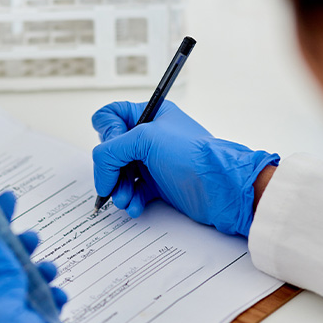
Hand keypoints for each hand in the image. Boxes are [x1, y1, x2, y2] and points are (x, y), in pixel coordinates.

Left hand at [0, 191, 101, 322]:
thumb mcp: (5, 311)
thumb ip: (2, 276)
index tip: (1, 201)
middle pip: (6, 268)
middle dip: (17, 248)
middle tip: (30, 233)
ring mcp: (24, 321)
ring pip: (29, 281)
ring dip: (38, 270)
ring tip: (46, 267)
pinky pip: (49, 299)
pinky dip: (54, 292)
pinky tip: (59, 294)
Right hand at [91, 101, 279, 235]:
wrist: (222, 188)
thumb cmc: (194, 156)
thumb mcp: (146, 140)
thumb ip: (111, 150)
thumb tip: (99, 170)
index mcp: (150, 114)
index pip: (111, 116)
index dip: (106, 134)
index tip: (113, 150)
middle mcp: (150, 136)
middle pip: (111, 150)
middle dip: (109, 170)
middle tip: (113, 183)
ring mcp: (154, 161)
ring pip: (120, 173)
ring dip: (118, 189)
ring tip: (125, 200)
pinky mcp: (159, 184)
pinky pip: (134, 191)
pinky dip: (131, 200)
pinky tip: (135, 207)